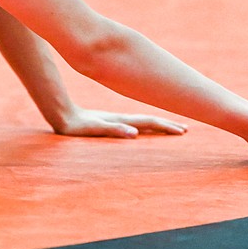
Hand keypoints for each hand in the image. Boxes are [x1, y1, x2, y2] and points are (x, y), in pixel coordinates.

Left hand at [52, 107, 187, 137]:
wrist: (62, 114)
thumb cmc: (77, 125)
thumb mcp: (95, 129)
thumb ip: (114, 130)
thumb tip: (134, 133)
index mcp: (122, 120)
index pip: (149, 123)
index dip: (166, 127)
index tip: (183, 131)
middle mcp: (122, 119)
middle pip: (149, 121)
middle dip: (167, 124)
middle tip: (185, 129)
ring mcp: (117, 119)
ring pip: (142, 121)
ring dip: (157, 125)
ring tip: (170, 127)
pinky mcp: (110, 122)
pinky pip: (133, 123)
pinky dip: (144, 126)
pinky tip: (145, 129)